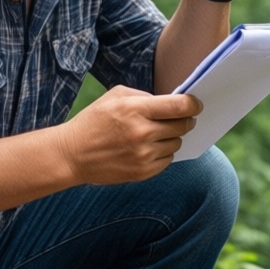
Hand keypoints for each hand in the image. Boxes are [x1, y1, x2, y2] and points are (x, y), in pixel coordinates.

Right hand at [57, 86, 201, 184]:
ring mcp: (144, 155)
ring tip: (153, 134)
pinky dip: (162, 153)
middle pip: (182, 126)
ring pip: (176, 143)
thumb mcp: (114, 96)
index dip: (193, 105)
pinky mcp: (144, 172)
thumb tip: (173, 102)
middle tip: (179, 118)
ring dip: (170, 137)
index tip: (196, 105)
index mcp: (135, 110)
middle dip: (184, 120)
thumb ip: (145, 97)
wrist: (72, 154)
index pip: (179, 106)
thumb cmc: (94, 121)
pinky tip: (147, 148)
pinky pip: (168, 160)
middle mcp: (142, 133)